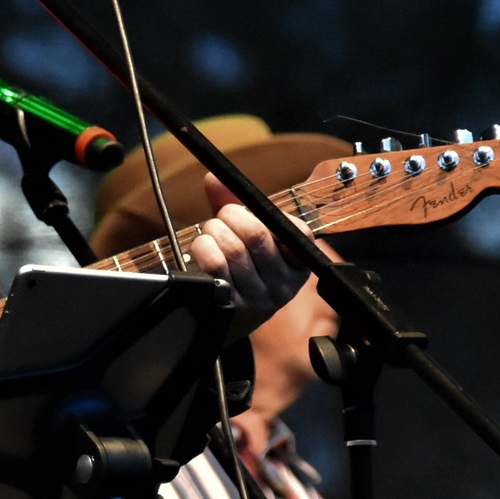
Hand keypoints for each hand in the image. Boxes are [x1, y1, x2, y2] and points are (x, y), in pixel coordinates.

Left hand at [186, 176, 309, 336]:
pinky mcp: (233, 307)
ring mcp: (259, 298)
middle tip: (220, 218)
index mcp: (298, 264)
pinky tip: (201, 250)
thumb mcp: (247, 238)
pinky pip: (216, 267)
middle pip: (256, 234)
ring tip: (209, 235)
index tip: (247, 211)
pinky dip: (203, 249)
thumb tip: (214, 177)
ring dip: (212, 233)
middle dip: (229, 216)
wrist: (226, 321)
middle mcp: (284, 284)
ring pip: (233, 248)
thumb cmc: (241, 270)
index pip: (297, 231)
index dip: (265, 213)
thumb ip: (233, 204)